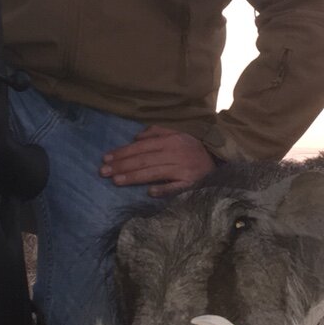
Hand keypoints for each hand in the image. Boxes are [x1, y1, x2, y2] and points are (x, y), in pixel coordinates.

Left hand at [100, 125, 215, 197]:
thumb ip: (157, 131)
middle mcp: (176, 153)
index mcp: (171, 140)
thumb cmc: (193, 148)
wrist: (219, 161)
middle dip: (122, 165)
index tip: (106, 158)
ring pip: (154, 173)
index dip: (123, 152)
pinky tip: (149, 193)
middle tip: (103, 172)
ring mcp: (184, 169)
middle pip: (144, 160)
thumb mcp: (177, 133)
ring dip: (134, 177)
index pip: (142, 147)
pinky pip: (175, 187)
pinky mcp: (191, 183)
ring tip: (116, 181)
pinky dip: (163, 189)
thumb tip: (136, 136)